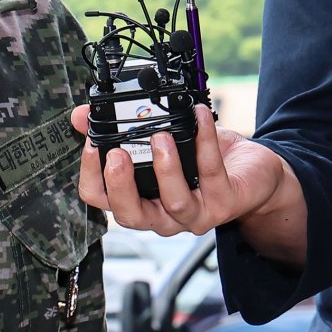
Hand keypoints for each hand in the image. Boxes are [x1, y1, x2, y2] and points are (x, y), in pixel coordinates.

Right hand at [72, 103, 306, 265]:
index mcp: (140, 199)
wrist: (250, 171)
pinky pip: (211, 173)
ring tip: (161, 137)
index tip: (91, 145)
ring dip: (166, 169)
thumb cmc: (199, 158)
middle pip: (131, 216)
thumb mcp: (154, 139)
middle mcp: (163, 214)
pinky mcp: (225, 201)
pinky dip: (204, 142)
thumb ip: (118, 129)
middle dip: (121, 186)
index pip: (103, 200)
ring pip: (175, 203)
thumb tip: (82, 116)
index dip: (92, 177)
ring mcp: (195, 213)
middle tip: (117, 154)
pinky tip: (199, 116)